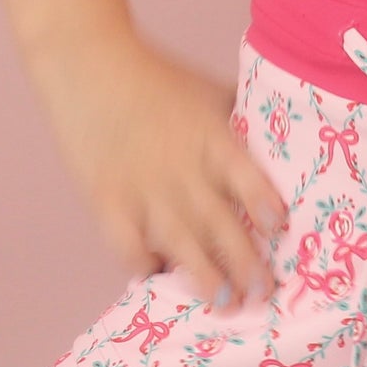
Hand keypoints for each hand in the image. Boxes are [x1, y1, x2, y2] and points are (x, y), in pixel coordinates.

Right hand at [29, 29, 289, 308]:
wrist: (86, 63)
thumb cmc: (157, 77)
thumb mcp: (208, 90)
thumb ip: (242, 118)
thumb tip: (280, 145)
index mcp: (210, 137)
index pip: (245, 176)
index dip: (262, 203)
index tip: (279, 228)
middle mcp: (180, 168)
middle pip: (218, 223)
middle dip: (243, 263)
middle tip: (262, 294)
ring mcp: (142, 188)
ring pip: (179, 243)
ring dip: (203, 276)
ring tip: (223, 303)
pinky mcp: (106, 200)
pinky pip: (128, 245)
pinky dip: (143, 263)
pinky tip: (157, 274)